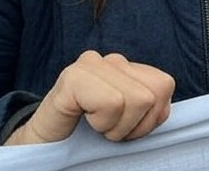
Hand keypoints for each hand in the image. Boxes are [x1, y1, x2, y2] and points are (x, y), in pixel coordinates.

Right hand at [5, 51, 174, 145]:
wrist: (43, 149)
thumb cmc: (87, 138)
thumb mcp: (127, 123)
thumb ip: (150, 109)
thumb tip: (164, 106)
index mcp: (127, 68)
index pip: (165, 85)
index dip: (150, 117)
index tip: (126, 128)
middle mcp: (111, 59)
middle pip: (154, 93)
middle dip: (135, 124)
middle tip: (108, 130)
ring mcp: (90, 64)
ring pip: (135, 99)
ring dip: (116, 127)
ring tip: (94, 126)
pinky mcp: (72, 78)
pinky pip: (110, 103)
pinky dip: (101, 123)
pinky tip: (83, 120)